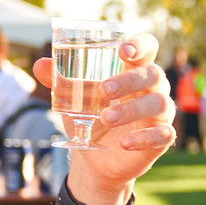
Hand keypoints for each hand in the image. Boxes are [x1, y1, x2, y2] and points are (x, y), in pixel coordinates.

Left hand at [31, 33, 174, 200]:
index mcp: (134, 70)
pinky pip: (164, 134)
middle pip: (153, 75)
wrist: (95, 160)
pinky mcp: (162, 138)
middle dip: (130, 81)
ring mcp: (159, 113)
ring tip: (106, 119)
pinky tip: (124, 143)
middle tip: (104, 90)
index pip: (147, 47)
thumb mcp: (73, 99)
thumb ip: (59, 81)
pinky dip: (145, 137)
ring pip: (159, 103)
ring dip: (132, 110)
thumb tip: (40, 64)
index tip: (123, 50)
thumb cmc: (90, 118)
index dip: (140, 44)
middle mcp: (152, 88)